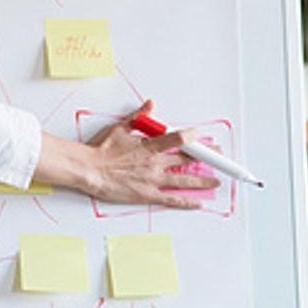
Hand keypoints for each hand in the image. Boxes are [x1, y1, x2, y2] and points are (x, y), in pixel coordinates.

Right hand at [33, 99, 217, 208]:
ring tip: (215, 182)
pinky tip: (198, 203)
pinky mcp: (148, 195)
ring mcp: (153, 180)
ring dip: (202, 181)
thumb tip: (150, 105)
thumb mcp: (120, 128)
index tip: (203, 137)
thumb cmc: (101, 151)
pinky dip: (186, 202)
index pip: (178, 139)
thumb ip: (138, 117)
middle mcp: (155, 163)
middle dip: (204, 158)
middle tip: (218, 156)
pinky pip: (171, 199)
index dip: (194, 138)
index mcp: (149, 146)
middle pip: (186, 160)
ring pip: (184, 181)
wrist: (89, 171)